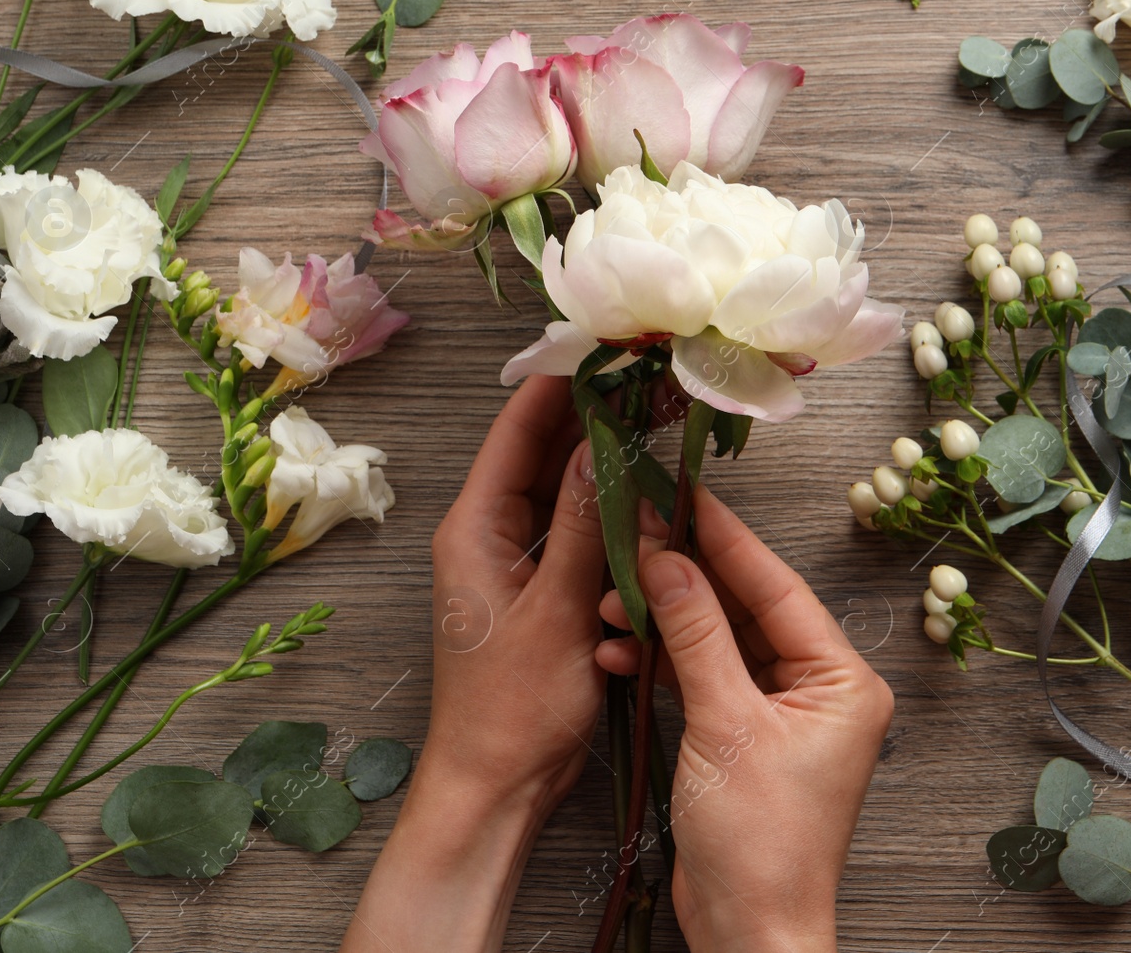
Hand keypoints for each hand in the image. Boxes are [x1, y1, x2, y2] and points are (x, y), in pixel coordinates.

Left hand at [339, 375, 606, 952]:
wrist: (496, 784)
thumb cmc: (513, 707)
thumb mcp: (557, 610)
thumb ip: (585, 526)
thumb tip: (604, 446)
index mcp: (474, 530)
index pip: (516, 432)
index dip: (558, 384)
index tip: (605, 346)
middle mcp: (489, 537)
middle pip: (541, 456)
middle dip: (592, 417)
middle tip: (649, 381)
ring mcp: (515, 565)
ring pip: (563, 494)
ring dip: (605, 465)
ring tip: (657, 422)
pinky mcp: (542, 594)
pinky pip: (576, 535)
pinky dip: (608, 515)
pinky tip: (649, 496)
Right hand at [596, 487, 893, 951]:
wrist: (749, 933)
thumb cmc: (761, 845)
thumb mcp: (724, 723)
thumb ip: (695, 634)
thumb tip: (667, 559)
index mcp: (842, 679)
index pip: (777, 586)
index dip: (726, 538)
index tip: (684, 494)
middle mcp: (820, 690)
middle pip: (746, 608)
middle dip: (685, 578)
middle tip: (636, 533)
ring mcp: (782, 715)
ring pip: (719, 641)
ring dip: (665, 622)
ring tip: (612, 600)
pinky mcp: (745, 738)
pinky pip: (704, 679)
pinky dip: (663, 664)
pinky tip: (619, 649)